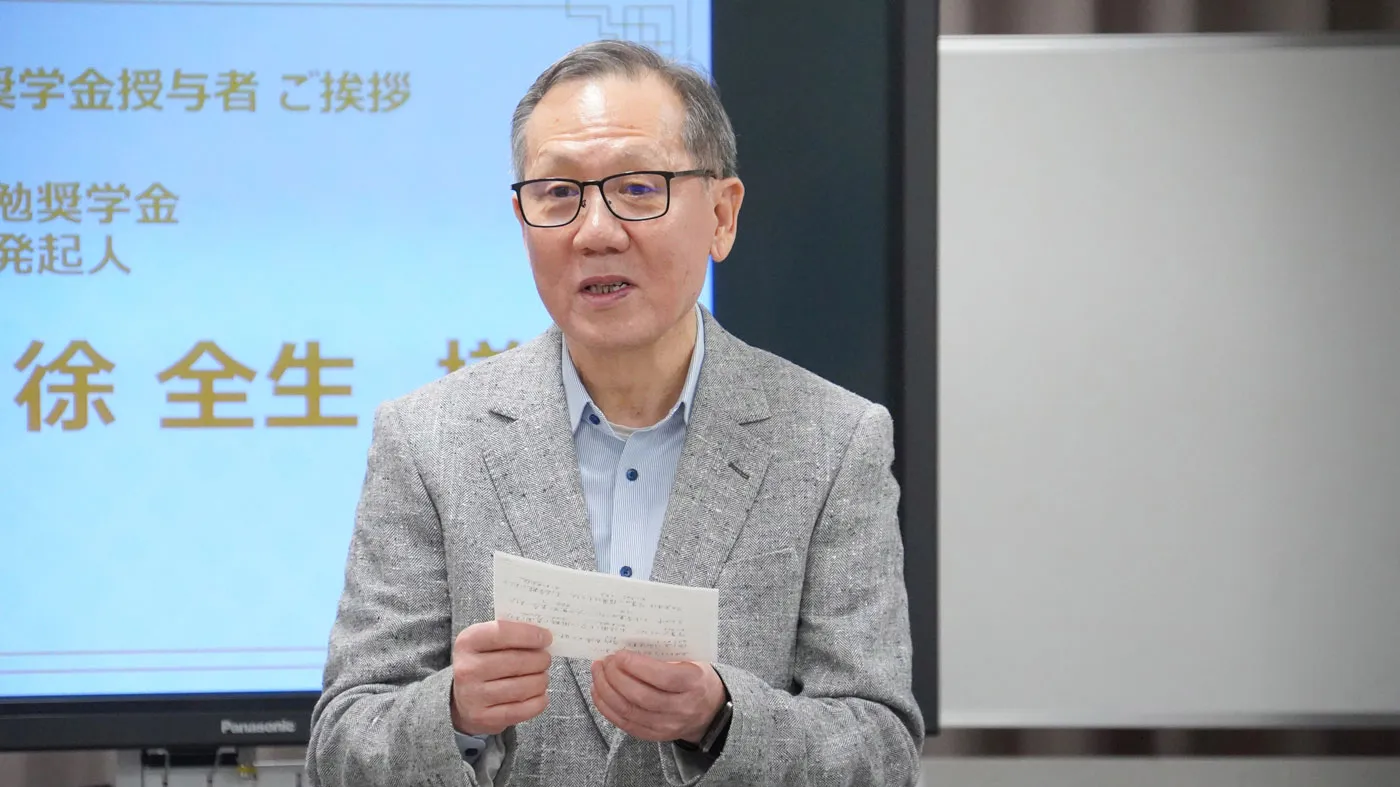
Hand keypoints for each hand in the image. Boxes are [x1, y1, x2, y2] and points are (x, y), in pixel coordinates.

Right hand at [451, 620, 552, 734]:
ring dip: (541, 680)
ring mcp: (474, 696)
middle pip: (517, 662)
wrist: (462, 699)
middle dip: (540, 659)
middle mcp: (468, 669)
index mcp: (468, 642)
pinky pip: (523, 709)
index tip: (546, 637)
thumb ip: (511, 634)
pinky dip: (539, 701)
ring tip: (542, 676)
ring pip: (523, 687)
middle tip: (545, 659)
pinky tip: (539, 694)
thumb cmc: (482, 663)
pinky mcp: (484, 718)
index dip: (529, 634)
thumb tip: (543, 635)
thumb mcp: (486, 642)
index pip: (501, 633)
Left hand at [590, 650, 726, 743]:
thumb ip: (665, 655)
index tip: (619, 654)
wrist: (710, 711)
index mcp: (694, 683)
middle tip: (605, 662)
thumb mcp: (691, 660)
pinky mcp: (654, 736)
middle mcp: (682, 708)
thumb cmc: (696, 678)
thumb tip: (627, 648)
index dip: (636, 666)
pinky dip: (607, 707)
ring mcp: (667, 726)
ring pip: (629, 711)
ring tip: (598, 673)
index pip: (662, 677)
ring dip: (606, 691)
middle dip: (616, 677)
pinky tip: (599, 692)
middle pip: (641, 696)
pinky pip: (625, 724)